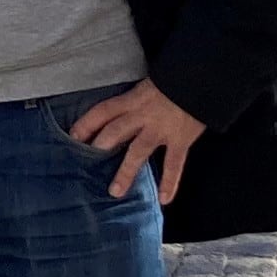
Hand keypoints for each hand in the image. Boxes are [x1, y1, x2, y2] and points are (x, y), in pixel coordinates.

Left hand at [68, 79, 201, 204]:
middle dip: (99, 147)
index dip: (86, 123)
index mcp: (133, 99)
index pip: (103, 111)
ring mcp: (161, 130)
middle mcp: (143, 115)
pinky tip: (163, 199)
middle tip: (84, 164)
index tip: (73, 136)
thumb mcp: (150, 82)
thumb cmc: (176, 77)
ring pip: (138, 153)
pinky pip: (173, 165)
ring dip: (126, 173)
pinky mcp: (181, 140)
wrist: (203, 78)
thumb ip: (136, 98)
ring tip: (115, 192)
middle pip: (114, 132)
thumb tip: (124, 111)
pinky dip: (170, 183)